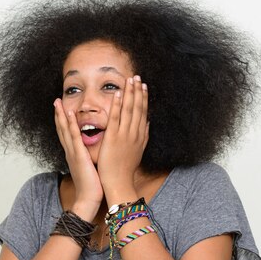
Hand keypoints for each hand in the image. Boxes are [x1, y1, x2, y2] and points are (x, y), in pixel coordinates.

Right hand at [53, 98, 102, 220]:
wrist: (88, 199)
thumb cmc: (92, 186)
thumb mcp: (89, 169)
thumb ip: (89, 159)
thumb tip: (93, 154)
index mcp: (74, 155)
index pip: (67, 135)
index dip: (64, 122)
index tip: (62, 110)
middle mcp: (70, 152)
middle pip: (62, 130)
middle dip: (58, 115)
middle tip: (56, 101)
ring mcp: (73, 153)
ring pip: (65, 130)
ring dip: (61, 115)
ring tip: (58, 102)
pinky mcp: (78, 156)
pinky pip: (74, 137)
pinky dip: (70, 125)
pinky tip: (69, 114)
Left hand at [97, 75, 149, 197]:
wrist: (119, 182)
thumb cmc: (125, 169)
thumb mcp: (138, 151)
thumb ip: (143, 136)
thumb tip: (147, 123)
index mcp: (140, 136)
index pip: (143, 113)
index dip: (143, 98)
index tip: (143, 86)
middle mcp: (134, 133)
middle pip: (138, 108)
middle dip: (138, 91)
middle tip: (137, 77)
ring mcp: (124, 135)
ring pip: (128, 110)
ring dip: (129, 93)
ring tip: (130, 80)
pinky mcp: (113, 138)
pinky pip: (115, 118)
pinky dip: (117, 105)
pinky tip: (117, 94)